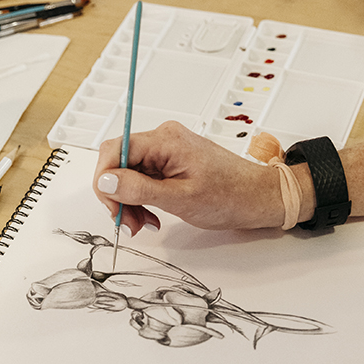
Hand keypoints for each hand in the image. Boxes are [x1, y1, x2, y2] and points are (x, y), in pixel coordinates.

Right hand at [92, 121, 285, 233]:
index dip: (105, 181)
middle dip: (118, 196)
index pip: (114, 150)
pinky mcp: (172, 162)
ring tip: (143, 224)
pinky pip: (144, 178)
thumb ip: (139, 189)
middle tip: (127, 224)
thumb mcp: (180, 198)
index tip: (112, 208)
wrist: (258, 197)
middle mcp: (164, 139)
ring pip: (129, 174)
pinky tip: (151, 216)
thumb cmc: (230, 196)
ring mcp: (167, 151)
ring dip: (129, 202)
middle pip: (119, 163)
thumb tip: (105, 182)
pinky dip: (142, 199)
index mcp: (165, 141)